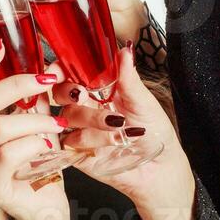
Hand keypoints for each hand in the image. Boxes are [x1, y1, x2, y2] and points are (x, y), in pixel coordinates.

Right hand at [0, 42, 70, 219]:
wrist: (45, 206)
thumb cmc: (38, 161)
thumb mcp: (33, 122)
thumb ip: (30, 98)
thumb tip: (50, 66)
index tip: (0, 46)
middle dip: (17, 85)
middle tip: (48, 80)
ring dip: (35, 119)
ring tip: (59, 121)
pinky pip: (7, 155)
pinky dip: (33, 144)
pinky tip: (50, 145)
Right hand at [54, 47, 195, 219]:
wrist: (161, 169)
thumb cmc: (155, 134)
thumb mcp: (144, 102)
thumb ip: (128, 77)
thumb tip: (124, 49)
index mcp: (98, 91)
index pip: (70, 74)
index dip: (60, 69)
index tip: (60, 70)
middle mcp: (84, 109)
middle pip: (59, 93)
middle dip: (69, 91)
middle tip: (84, 95)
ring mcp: (79, 132)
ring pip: (67, 117)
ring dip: (93, 120)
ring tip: (121, 127)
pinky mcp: (77, 154)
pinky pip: (71, 143)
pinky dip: (90, 141)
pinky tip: (109, 142)